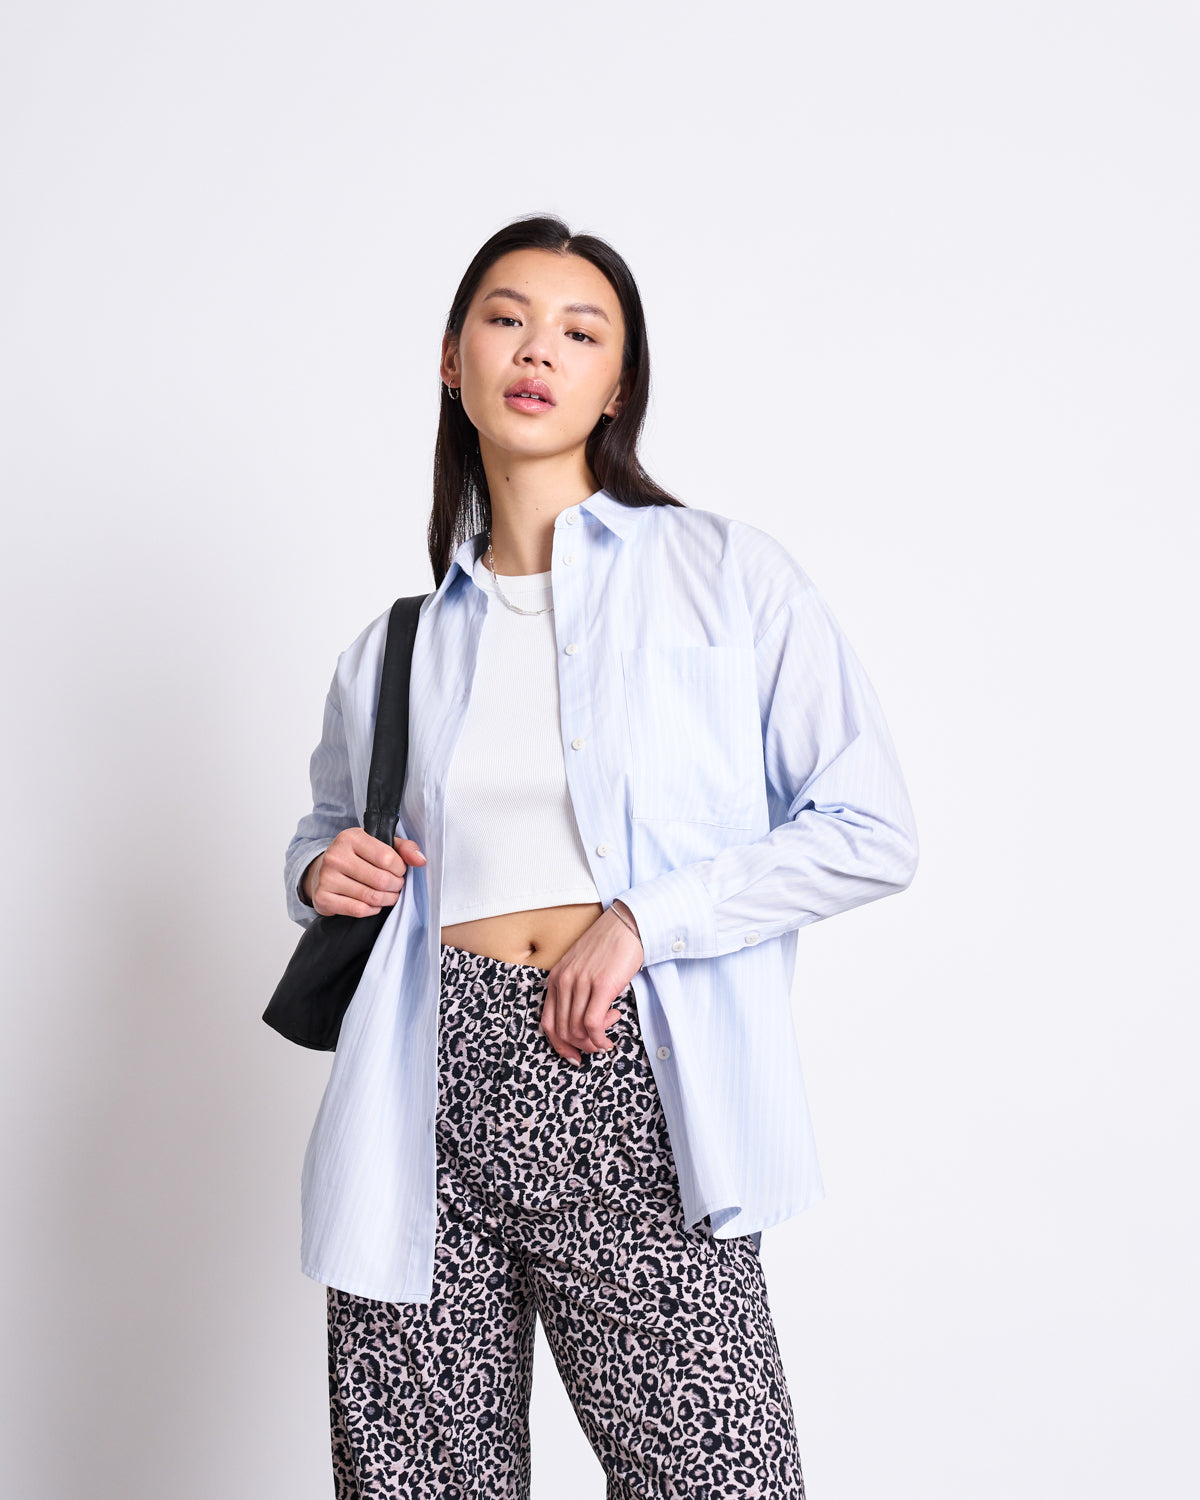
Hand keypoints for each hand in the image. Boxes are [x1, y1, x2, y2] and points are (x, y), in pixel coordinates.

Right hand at [304, 830, 426, 917]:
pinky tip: (374, 903)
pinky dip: (373, 909)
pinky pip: (358, 910)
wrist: (322, 871)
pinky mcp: (322, 897)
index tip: (400, 870)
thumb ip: (404, 848)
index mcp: (350, 837)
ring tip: (390, 895)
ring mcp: (326, 878)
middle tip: (397, 885)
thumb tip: (421, 860)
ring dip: (387, 899)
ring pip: (371, 897)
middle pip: (380, 880)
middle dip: (396, 886)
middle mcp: (335, 856)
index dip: (401, 868)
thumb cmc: (357, 856)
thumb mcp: (379, 843)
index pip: (387, 858)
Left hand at [540, 903, 643, 1064]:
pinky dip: (600, 1037)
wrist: (627, 925)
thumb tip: (582, 1026)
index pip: (548, 1023)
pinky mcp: (601, 985)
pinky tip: (610, 1036)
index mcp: (556, 978)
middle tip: (599, 1043)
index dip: (560, 1046)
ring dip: (594, 1040)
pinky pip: (593, 1023)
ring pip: (578, 1030)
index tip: (574, 1056)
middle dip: (582, 1046)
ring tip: (609, 1031)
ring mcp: (581, 983)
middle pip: (564, 1031)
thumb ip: (575, 992)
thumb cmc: (607, 948)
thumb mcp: (581, 969)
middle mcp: (564, 981)